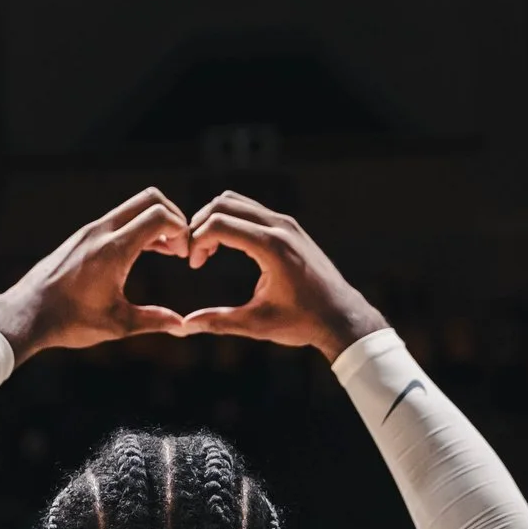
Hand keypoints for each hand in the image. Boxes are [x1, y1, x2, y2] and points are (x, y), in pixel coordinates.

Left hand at [0, 188, 189, 359]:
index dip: (181, 231)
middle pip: (149, 199)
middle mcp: (101, 232)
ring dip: (155, 223)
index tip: (184, 256)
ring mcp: (89, 231)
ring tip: (167, 252)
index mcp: (113, 250)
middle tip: (180, 247)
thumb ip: (153, 320)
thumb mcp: (116, 324)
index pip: (159, 216)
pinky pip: (118, 220)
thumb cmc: (69, 321)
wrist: (27, 314)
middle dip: (173, 217)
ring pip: (133, 207)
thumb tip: (182, 325)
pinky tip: (144, 253)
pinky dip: (137, 227)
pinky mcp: (82, 237)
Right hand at [181, 191, 387, 359]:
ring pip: (237, 202)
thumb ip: (219, 321)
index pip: (219, 223)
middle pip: (224, 204)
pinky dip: (232, 221)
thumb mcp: (257, 324)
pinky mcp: (290, 227)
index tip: (193, 264)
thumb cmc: (303, 322)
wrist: (341, 317)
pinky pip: (252, 211)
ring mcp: (287, 224)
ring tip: (207, 251)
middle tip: (194, 255)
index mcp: (272, 247)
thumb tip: (185, 326)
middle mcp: (280, 227)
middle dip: (200, 224)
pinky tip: (226, 247)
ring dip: (215, 220)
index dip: (196, 240)